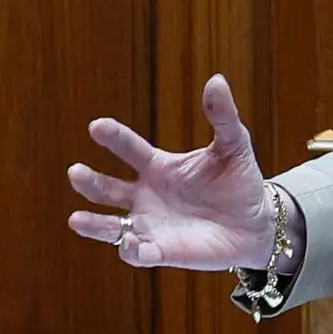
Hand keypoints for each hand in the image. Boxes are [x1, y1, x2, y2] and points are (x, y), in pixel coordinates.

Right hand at [66, 74, 278, 270]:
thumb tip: (217, 80)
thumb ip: (223, 116)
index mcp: (157, 167)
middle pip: (107, 188)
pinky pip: (138, 253)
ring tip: (76, 219)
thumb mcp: (234, 146)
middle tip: (76, 172)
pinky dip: (131, 250)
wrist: (256, 224)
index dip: (113, 138)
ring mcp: (150, 224)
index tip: (97, 126)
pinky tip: (130, 243)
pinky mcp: (162, 250)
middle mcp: (145, 195)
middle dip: (90, 181)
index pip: (129, 149)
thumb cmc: (240, 181)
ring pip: (111, 226)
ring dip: (94, 224)